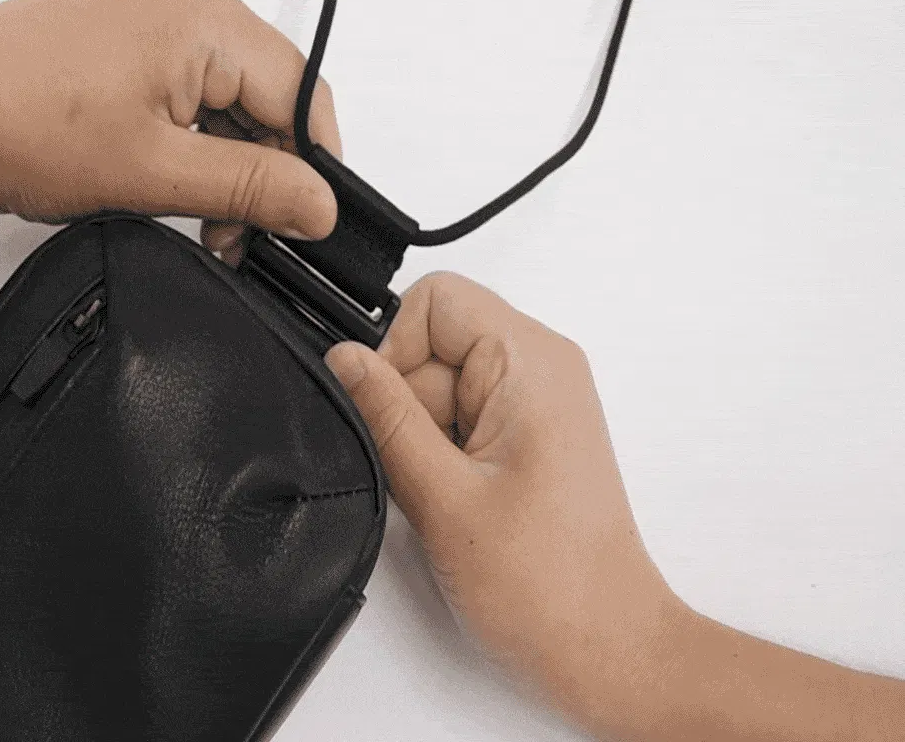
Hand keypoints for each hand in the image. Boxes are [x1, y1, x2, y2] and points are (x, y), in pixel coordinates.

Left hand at [0, 0, 340, 236]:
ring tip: (195, 210)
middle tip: (233, 232)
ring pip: (231, 92)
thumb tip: (319, 205)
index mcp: (204, 12)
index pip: (303, 93)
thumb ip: (253, 189)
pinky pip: (192, 81)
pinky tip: (169, 174)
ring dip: (225, 158)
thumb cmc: (16, 124)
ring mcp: (154, 4)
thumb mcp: (156, 173)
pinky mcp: (128, 25)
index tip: (300, 224)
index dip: (311, 168)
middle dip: (262, 169)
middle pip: (269, 91)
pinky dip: (191, 133)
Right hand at [325, 273, 684, 723]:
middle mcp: (542, 368)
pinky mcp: (527, 434)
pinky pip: (459, 414)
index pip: (436, 299)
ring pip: (439, 383)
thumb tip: (342, 359)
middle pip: (433, 341)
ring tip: (451, 494)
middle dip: (409, 403)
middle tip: (429, 471)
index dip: (396, 348)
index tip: (392, 413)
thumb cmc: (547, 584)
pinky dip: (442, 451)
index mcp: (533, 362)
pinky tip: (459, 498)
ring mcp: (537, 402)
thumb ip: (385, 417)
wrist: (605, 646)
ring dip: (425, 434)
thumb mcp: (442, 495)